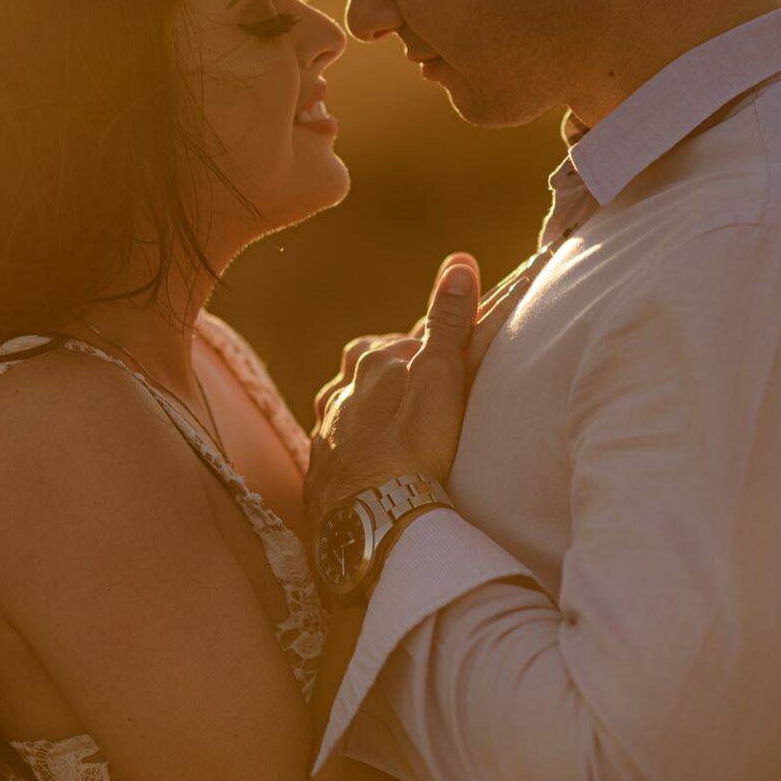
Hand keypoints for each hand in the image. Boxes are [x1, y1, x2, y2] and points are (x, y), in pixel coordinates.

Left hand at [302, 254, 480, 531]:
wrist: (374, 519)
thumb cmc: (414, 444)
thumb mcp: (440, 374)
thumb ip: (447, 321)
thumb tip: (458, 262)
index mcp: (370, 363)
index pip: (402, 342)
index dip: (426, 348)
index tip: (444, 358)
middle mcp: (340, 393)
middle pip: (365, 371)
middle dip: (389, 373)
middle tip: (420, 389)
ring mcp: (326, 435)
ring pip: (344, 408)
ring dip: (363, 410)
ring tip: (390, 423)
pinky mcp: (322, 476)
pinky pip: (336, 452)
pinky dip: (351, 450)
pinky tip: (364, 463)